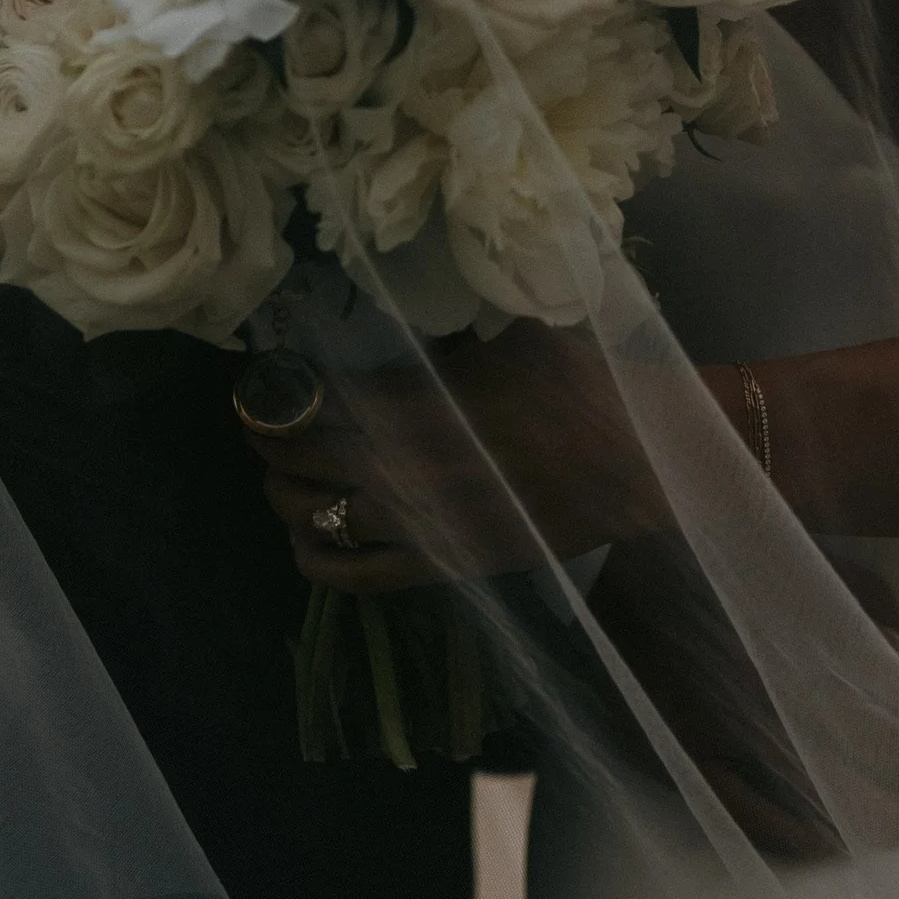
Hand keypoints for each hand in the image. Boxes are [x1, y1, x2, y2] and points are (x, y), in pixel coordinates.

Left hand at [252, 321, 668, 594]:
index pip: (313, 399)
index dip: (277, 392)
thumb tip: (394, 323)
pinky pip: (350, 574)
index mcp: (416, 401)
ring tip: (280, 478)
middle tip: (263, 424)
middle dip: (267, 438)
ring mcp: (415, 521)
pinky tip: (305, 538)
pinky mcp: (436, 564)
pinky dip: (314, 556)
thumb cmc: (576, 385)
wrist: (635, 461)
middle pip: (296, 455)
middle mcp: (401, 464)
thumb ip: (442, 339)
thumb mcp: (505, 335)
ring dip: (282, 494)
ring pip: (310, 515)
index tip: (264, 382)